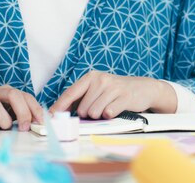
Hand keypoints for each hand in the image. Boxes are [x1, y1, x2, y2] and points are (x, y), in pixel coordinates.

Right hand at [0, 85, 43, 130]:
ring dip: (3, 120)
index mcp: (8, 91)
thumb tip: (36, 124)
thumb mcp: (5, 108)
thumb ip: (18, 113)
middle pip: (13, 95)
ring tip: (4, 127)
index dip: (35, 108)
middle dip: (22, 113)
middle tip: (24, 128)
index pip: (26, 96)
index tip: (41, 122)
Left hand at [50, 71, 177, 118]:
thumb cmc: (115, 91)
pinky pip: (109, 113)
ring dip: (100, 115)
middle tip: (99, 108)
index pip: (70, 93)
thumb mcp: (97, 89)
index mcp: (91, 77)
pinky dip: (111, 115)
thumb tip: (58, 112)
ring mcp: (113, 87)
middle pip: (83, 108)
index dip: (59, 107)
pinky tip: (116, 108)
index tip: (51, 117)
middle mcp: (101, 79)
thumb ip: (80, 98)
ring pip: (94, 113)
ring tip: (108, 107)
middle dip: (88, 114)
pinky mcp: (125, 96)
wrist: (143, 88)